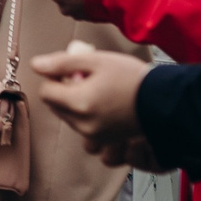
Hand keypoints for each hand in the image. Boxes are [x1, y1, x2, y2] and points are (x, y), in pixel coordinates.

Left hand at [28, 48, 152, 154]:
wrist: (165, 101)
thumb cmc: (133, 78)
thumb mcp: (96, 60)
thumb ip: (62, 62)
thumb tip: (36, 65)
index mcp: (79, 103)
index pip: (46, 92)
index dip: (53, 77)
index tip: (69, 69)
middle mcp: (83, 123)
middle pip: (56, 106)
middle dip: (63, 91)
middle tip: (86, 77)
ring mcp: (95, 134)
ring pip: (69, 118)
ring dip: (74, 104)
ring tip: (98, 89)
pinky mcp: (106, 139)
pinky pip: (85, 128)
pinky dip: (87, 116)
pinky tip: (104, 103)